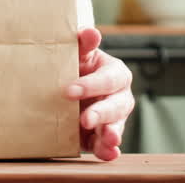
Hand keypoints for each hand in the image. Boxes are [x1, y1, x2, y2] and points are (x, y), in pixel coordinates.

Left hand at [64, 27, 133, 160]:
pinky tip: (108, 153)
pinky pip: (110, 146)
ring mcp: (114, 119)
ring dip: (112, 134)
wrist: (64, 88)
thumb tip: (90, 32)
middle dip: (102, 112)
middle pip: (117, 105)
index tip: (69, 90)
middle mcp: (120, 97)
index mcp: (115, 73)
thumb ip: (84, 44)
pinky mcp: (103, 137)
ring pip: (117, 127)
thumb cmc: (75, 66)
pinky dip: (109, 151)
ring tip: (108, 139)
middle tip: (85, 118)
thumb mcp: (78, 53)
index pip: (109, 79)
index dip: (92, 85)